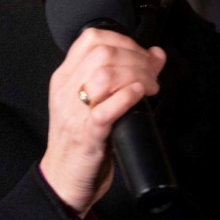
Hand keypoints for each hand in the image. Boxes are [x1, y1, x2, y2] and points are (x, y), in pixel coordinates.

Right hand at [40, 27, 165, 216]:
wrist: (63, 181)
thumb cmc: (82, 142)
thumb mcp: (98, 103)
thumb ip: (122, 76)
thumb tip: (156, 55)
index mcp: (65, 78)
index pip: (91, 38)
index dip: (124, 40)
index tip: (141, 55)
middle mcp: (66, 91)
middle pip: (102, 53)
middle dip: (136, 58)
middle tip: (152, 76)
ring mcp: (74, 112)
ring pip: (103, 75)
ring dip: (135, 76)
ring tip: (149, 88)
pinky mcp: (86, 135)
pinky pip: (104, 109)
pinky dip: (126, 97)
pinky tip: (139, 95)